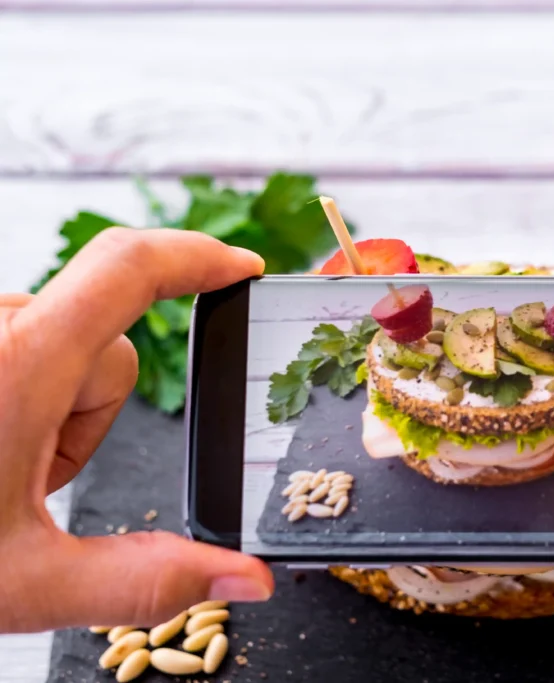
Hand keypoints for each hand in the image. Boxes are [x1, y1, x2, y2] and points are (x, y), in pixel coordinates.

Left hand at [0, 228, 273, 633]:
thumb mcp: (22, 580)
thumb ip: (144, 581)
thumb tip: (241, 578)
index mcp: (18, 366)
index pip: (131, 269)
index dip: (199, 258)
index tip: (241, 268)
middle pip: (101, 338)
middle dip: (91, 411)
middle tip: (33, 482)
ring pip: (55, 341)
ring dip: (47, 402)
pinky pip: (11, 341)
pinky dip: (12, 386)